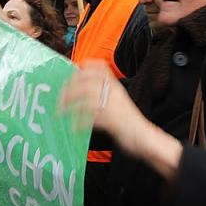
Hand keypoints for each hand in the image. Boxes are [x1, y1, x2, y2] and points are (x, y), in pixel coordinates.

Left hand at [59, 60, 182, 178]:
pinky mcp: (112, 121)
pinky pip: (90, 119)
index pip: (100, 68)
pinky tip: (74, 128)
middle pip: (87, 82)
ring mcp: (114, 106)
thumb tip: (84, 88)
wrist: (144, 137)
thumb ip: (105, 93)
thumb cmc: (129, 121)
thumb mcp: (119, 101)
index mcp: (116, 87)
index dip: (84, 68)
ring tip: (61, 112)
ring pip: (86, 98)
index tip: (72, 73)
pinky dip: (80, 123)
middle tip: (60, 98)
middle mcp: (115, 93)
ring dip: (70, 105)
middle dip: (70, 89)